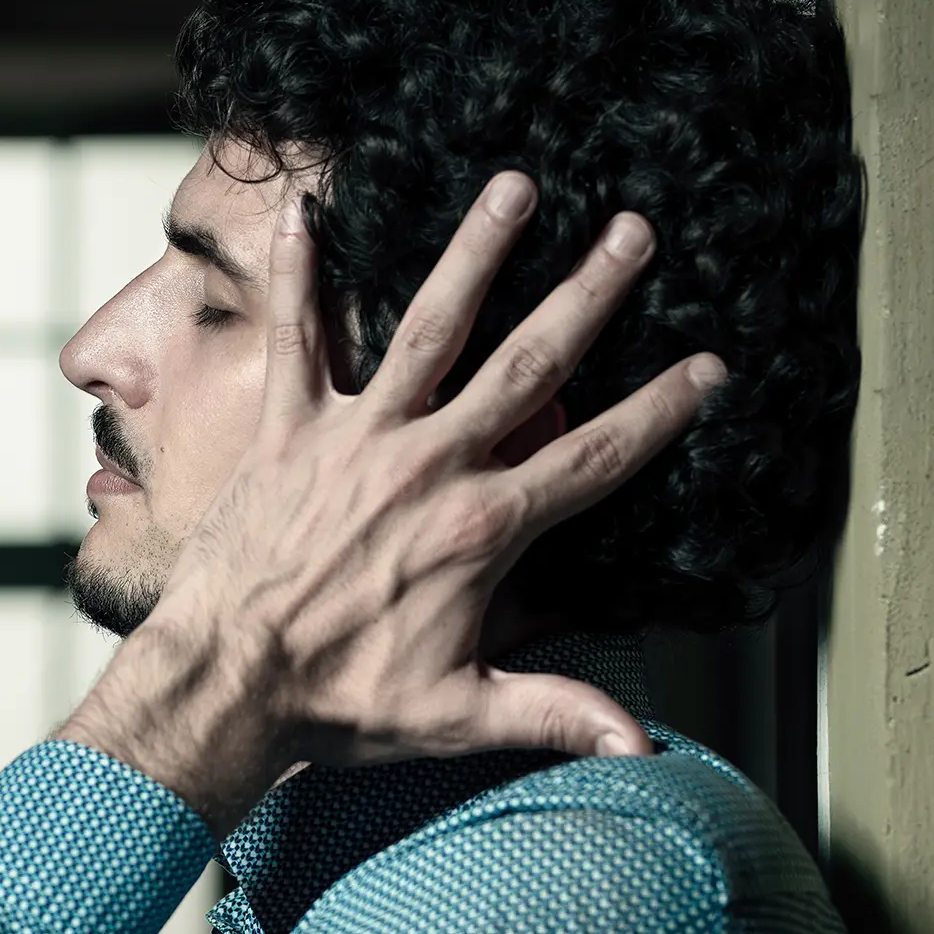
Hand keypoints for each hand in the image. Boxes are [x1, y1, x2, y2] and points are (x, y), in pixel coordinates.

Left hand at [61, 171, 724, 835]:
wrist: (224, 684)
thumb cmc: (335, 703)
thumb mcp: (458, 715)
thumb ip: (555, 712)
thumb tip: (642, 747)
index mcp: (482, 529)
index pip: (595, 457)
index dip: (660, 412)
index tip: (709, 367)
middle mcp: (429, 465)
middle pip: (529, 364)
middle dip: (589, 294)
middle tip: (634, 230)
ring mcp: (357, 439)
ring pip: (429, 327)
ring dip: (475, 253)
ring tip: (514, 187)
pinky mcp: (288, 431)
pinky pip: (294, 338)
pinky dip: (296, 274)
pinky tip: (301, 210)